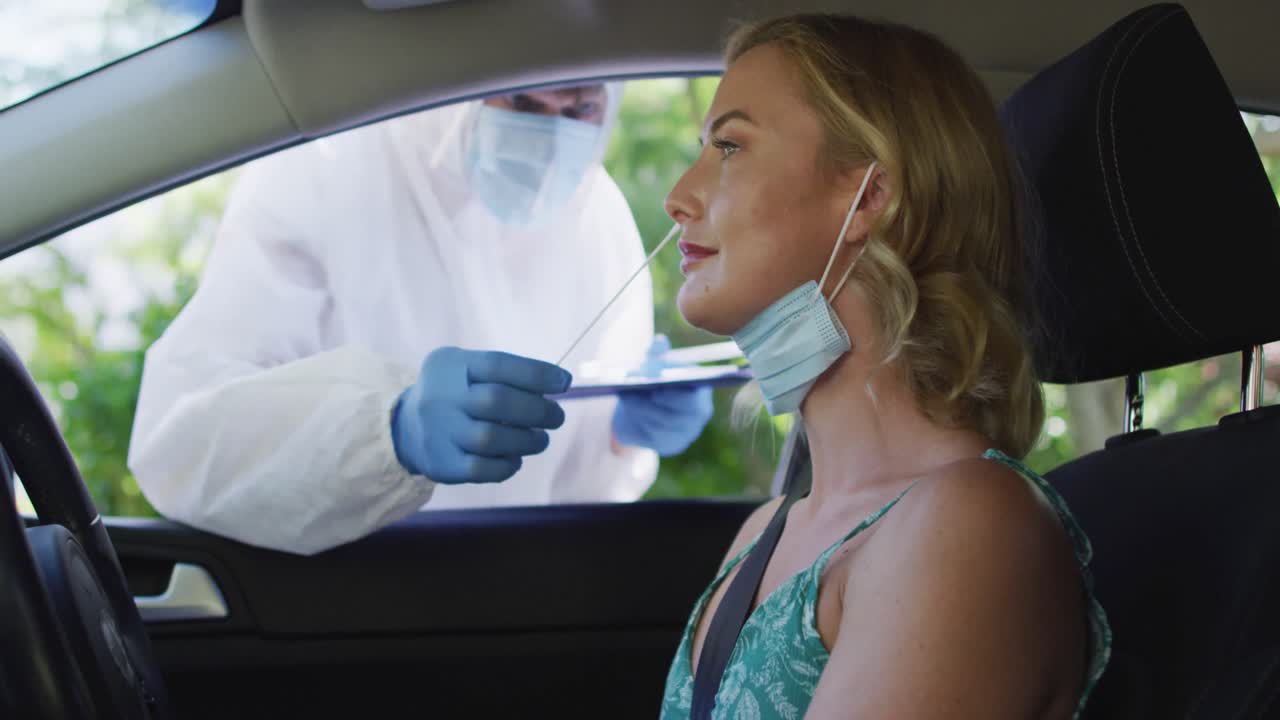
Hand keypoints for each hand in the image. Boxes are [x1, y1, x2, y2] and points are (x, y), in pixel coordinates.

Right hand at [391, 347, 571, 482]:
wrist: (407, 428)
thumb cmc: (458, 394)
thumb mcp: (469, 369)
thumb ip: (508, 374)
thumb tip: (558, 384)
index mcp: (451, 365)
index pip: (498, 365)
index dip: (537, 374)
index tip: (564, 382)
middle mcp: (440, 396)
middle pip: (496, 401)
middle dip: (537, 410)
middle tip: (557, 416)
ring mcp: (438, 432)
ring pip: (491, 438)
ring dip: (527, 440)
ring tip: (540, 439)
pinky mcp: (442, 464)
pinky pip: (482, 468)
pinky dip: (507, 464)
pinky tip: (515, 458)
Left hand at [612, 336, 714, 456]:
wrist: (645, 407)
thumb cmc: (656, 380)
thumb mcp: (656, 363)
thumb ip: (658, 353)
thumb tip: (660, 342)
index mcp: (701, 393)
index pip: (694, 400)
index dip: (674, 396)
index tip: (655, 387)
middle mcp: (698, 417)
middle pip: (675, 416)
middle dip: (650, 403)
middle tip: (630, 390)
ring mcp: (685, 433)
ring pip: (660, 425)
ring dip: (639, 409)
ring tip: (625, 396)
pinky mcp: (670, 445)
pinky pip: (652, 437)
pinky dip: (638, 423)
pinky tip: (629, 411)